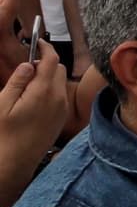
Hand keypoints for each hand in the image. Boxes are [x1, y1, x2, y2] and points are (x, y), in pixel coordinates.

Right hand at [0, 40, 68, 175]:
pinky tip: (33, 99)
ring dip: (48, 77)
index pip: (51, 60)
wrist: (14, 164)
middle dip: (45, 63)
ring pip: (60, 82)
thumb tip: (28, 64)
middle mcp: (58, 99)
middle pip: (59, 69)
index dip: (45, 48)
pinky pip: (60, 96)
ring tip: (27, 86)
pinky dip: (51, 90)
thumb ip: (17, 82)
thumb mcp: (2, 105)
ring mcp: (61, 109)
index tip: (37, 43)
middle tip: (26, 68)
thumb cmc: (3, 135)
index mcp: (43, 92)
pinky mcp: (60, 119)